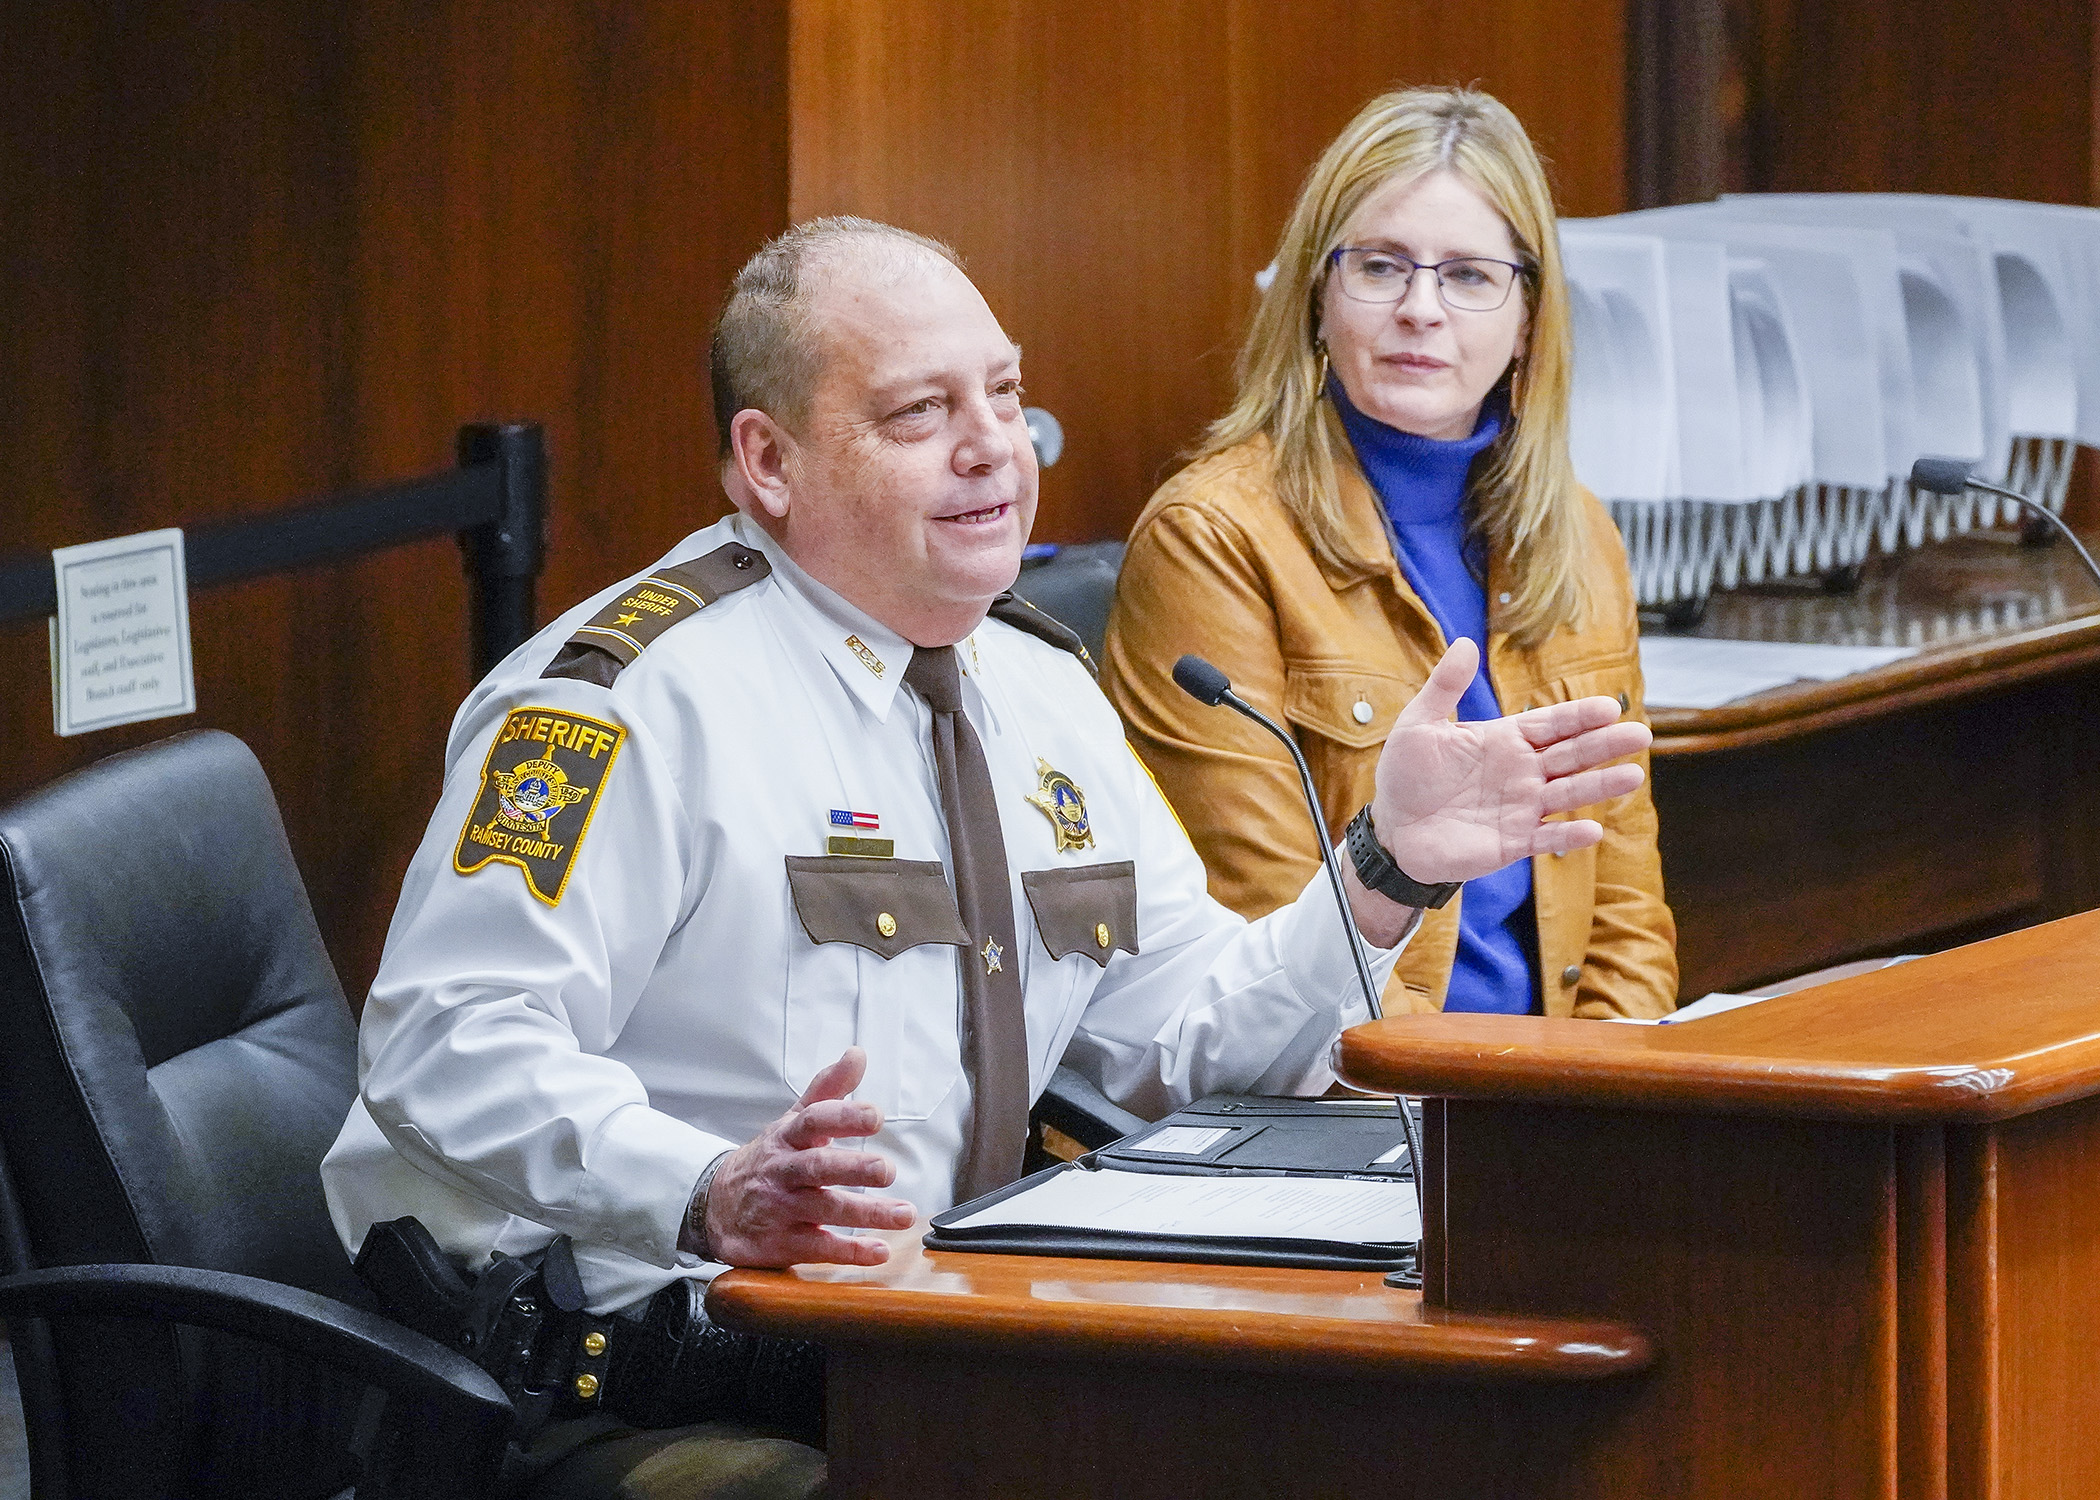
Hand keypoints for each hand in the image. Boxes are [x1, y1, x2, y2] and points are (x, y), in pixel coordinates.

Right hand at [702, 1046, 915, 1267]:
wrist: (714, 1206)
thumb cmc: (769, 1159)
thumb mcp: (792, 1121)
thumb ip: (827, 1090)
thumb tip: (857, 1054)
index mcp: (788, 1137)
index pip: (813, 1120)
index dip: (843, 1117)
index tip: (875, 1115)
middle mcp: (783, 1171)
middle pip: (818, 1166)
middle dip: (853, 1168)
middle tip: (887, 1169)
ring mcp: (780, 1208)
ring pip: (823, 1208)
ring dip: (865, 1212)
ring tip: (904, 1213)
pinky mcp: (780, 1243)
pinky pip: (816, 1247)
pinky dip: (849, 1251)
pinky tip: (878, 1251)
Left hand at [1370, 638, 1649, 886]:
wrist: (1392, 829)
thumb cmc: (1406, 775)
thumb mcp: (1419, 724)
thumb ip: (1445, 686)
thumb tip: (1465, 642)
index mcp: (1505, 740)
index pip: (1552, 724)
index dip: (1580, 716)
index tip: (1609, 707)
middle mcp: (1522, 772)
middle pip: (1572, 755)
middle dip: (1606, 745)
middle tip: (1639, 735)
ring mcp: (1521, 808)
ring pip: (1569, 794)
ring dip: (1600, 786)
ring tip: (1633, 775)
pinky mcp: (1512, 842)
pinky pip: (1546, 839)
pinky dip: (1568, 837)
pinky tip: (1592, 830)